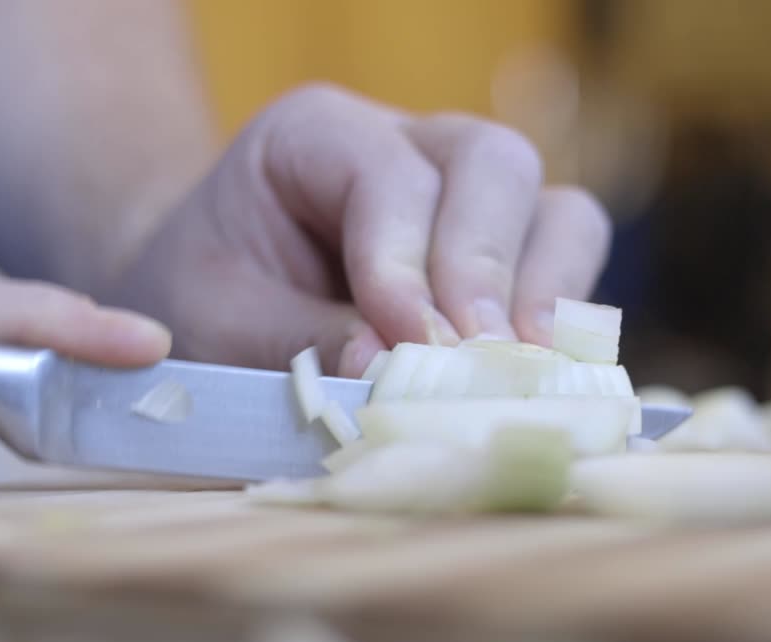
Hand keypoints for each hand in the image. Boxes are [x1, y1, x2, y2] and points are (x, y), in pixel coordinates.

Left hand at [105, 84, 610, 376]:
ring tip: (519, 372)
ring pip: (555, 210)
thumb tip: (390, 368)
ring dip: (545, 295)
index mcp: (318, 136)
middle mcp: (411, 146)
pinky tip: (532, 376)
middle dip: (488, 265)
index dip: (407, 261)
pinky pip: (565, 266)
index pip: (390, 177)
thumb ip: (301, 340)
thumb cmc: (204, 300)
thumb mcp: (219, 322)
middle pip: (494, 163)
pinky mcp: (508, 256)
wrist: (206, 305)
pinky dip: (561, 321)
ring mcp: (470, 199)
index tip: (411, 344)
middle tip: (479, 356)